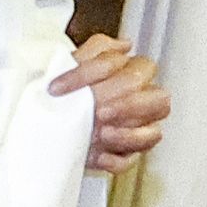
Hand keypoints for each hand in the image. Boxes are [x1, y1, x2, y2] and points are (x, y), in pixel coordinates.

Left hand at [63, 34, 170, 173]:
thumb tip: (126, 44)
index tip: (59, 87)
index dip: (92, 74)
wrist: (47, 123)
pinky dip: (115, 160)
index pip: (132, 69)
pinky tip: (98, 156)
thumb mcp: (74, 64)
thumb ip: (98, 49)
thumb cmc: (67, 91)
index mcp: (136, 76)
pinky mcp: (125, 156)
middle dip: (127, 105)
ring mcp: (137, 131)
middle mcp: (144, 103)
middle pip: (159, 100)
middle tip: (98, 110)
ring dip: (128, 135)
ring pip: (153, 134)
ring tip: (101, 133)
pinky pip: (130, 161)